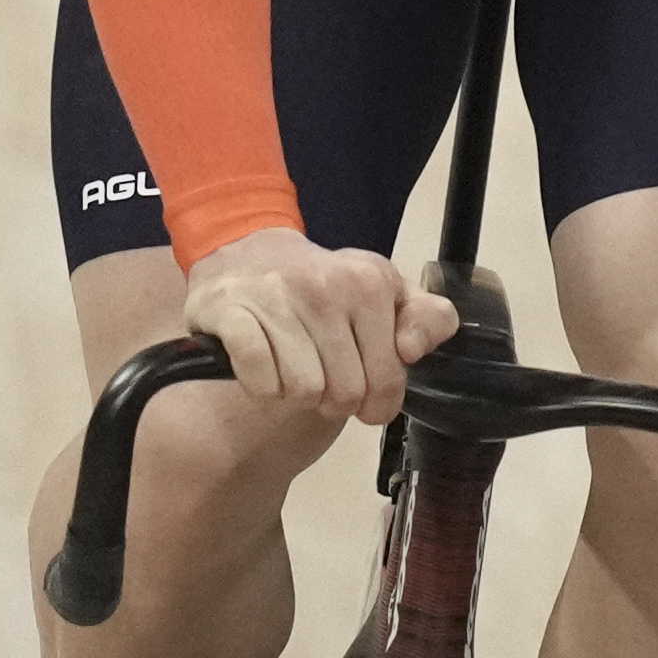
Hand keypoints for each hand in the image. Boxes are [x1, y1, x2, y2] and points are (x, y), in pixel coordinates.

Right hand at [179, 226, 458, 422]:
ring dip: (296, 394)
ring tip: (292, 367)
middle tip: (323, 378)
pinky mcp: (228, 310)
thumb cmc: (327, 289)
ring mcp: (274, 295)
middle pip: (344, 393)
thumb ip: (428, 320)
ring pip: (303, 392)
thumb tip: (412, 349)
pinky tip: (263, 367)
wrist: (249, 254)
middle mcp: (324, 284)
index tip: (365, 393)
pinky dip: (262, 388)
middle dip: (334, 401)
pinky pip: (261, 381)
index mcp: (370, 281)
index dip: (378, 403)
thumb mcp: (388, 295)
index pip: (387, 380)